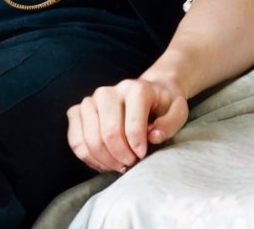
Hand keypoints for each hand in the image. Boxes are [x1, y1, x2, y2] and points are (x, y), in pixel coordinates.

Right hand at [66, 75, 189, 172]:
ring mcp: (90, 100)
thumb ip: (170, 123)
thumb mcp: (178, 112)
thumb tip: (153, 135)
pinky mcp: (78, 111)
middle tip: (131, 164)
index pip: (132, 124)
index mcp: (136, 89)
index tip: (143, 156)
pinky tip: (103, 162)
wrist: (147, 93)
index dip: (138, 147)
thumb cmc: (162, 106)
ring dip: (104, 159)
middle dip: (121, 155)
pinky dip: (88, 157)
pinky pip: (75, 140)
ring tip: (119, 165)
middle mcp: (109, 91)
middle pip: (108, 132)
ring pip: (89, 138)